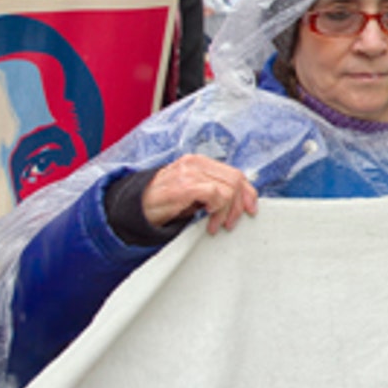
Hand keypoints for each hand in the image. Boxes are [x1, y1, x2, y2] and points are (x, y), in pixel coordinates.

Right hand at [143, 154, 258, 234]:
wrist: (136, 206)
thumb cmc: (164, 200)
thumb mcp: (193, 192)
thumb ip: (214, 189)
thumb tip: (240, 199)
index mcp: (200, 162)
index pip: (235, 173)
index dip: (247, 192)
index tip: (251, 209)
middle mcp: (196, 163)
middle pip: (235, 180)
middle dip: (239, 205)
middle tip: (230, 222)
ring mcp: (188, 173)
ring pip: (228, 188)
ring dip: (226, 212)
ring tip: (215, 224)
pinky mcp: (182, 186)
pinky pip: (214, 193)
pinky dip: (216, 207)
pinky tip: (207, 216)